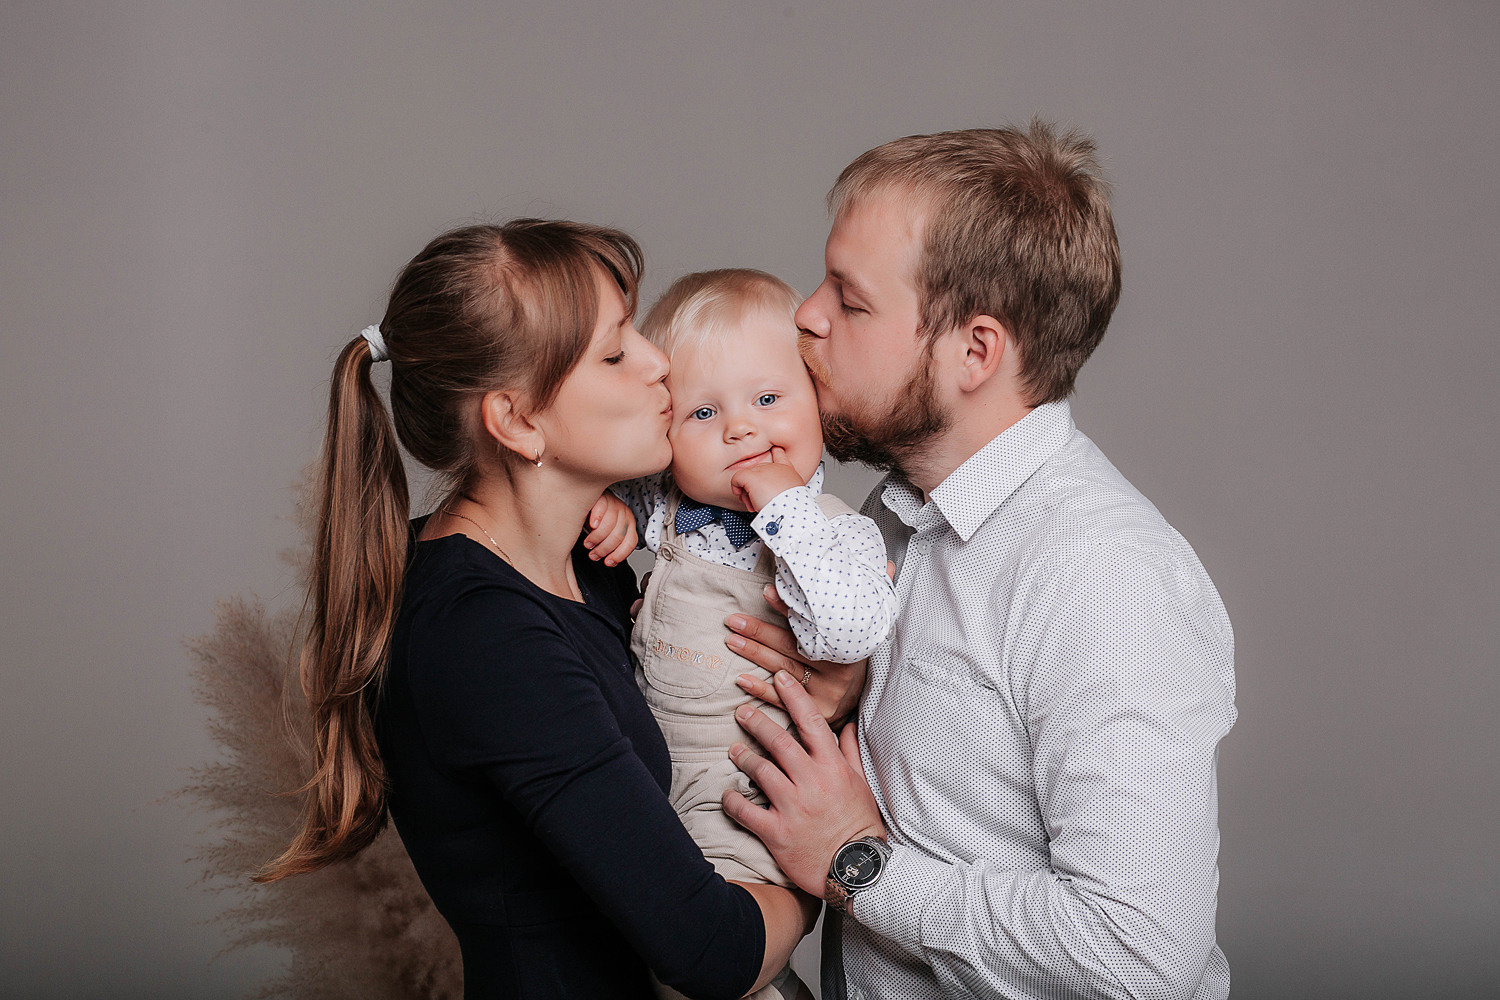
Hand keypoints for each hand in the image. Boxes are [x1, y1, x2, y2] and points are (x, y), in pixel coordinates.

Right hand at [583, 492, 637, 565]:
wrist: (589, 499)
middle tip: (593, 555)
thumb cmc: (597, 519)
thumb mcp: (607, 533)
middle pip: (618, 536)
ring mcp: (615, 504)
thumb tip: (610, 562)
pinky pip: (602, 509)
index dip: (620, 555)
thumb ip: (610, 544)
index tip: (608, 562)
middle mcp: (624, 513)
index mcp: (629, 524)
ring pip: (610, 525)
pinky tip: (591, 525)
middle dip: (604, 549)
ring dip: (597, 538)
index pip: (631, 542)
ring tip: (588, 544)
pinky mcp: (603, 497)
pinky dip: (597, 518)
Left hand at [723, 670, 886, 896]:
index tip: (779, 677)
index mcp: (833, 767)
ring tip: (733, 750)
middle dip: (757, 721)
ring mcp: (793, 806)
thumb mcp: (861, 784)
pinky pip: (746, 811)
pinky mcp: (777, 832)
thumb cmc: (860, 825)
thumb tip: (847, 725)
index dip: (793, 696)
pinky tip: (727, 795)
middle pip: (778, 741)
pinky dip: (733, 801)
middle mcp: (812, 781)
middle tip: (741, 711)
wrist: (857, 869)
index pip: (811, 722)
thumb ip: (850, 752)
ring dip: (743, 757)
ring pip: (760, 770)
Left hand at [727, 596, 865, 727]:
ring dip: (755, 655)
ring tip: (732, 641)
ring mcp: (825, 694)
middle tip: (733, 621)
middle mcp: (836, 672)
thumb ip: (816, 616)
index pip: (809, 625)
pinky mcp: (814, 712)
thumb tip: (780, 588)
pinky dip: (760, 689)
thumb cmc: (840, 656)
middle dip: (759, 633)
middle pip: (790, 648)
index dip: (785, 609)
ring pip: (783, 670)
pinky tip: (742, 679)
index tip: (765, 592)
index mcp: (842, 647)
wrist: (856, 694)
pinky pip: (782, 701)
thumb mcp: (837, 635)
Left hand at [729, 445, 806, 511]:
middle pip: (758, 472)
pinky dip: (736, 487)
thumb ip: (779, 490)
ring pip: (747, 478)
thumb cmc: (790, 507)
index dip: (776, 452)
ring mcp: (762, 470)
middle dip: (755, 487)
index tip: (775, 449)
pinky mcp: (751, 476)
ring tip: (755, 503)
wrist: (789, 510)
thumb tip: (763, 494)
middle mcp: (775, 467)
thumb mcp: (790, 495)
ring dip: (748, 493)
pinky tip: (741, 495)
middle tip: (759, 500)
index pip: (780, 455)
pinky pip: (737, 479)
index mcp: (787, 471)